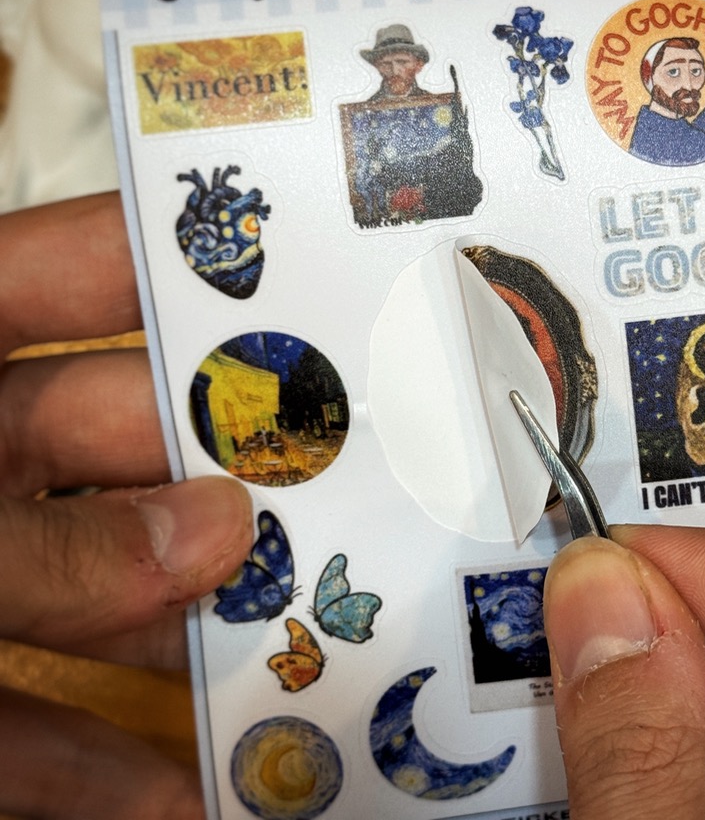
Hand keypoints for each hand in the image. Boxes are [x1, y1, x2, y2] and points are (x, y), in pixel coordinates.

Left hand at [0, 193, 253, 819]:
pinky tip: (165, 805)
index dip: (182, 268)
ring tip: (293, 654)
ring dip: (180, 637)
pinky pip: (13, 724)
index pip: (73, 272)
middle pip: (111, 441)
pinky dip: (80, 770)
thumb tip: (214, 531)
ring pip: (85, 588)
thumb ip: (30, 542)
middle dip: (222, 474)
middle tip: (342, 495)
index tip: (308, 290)